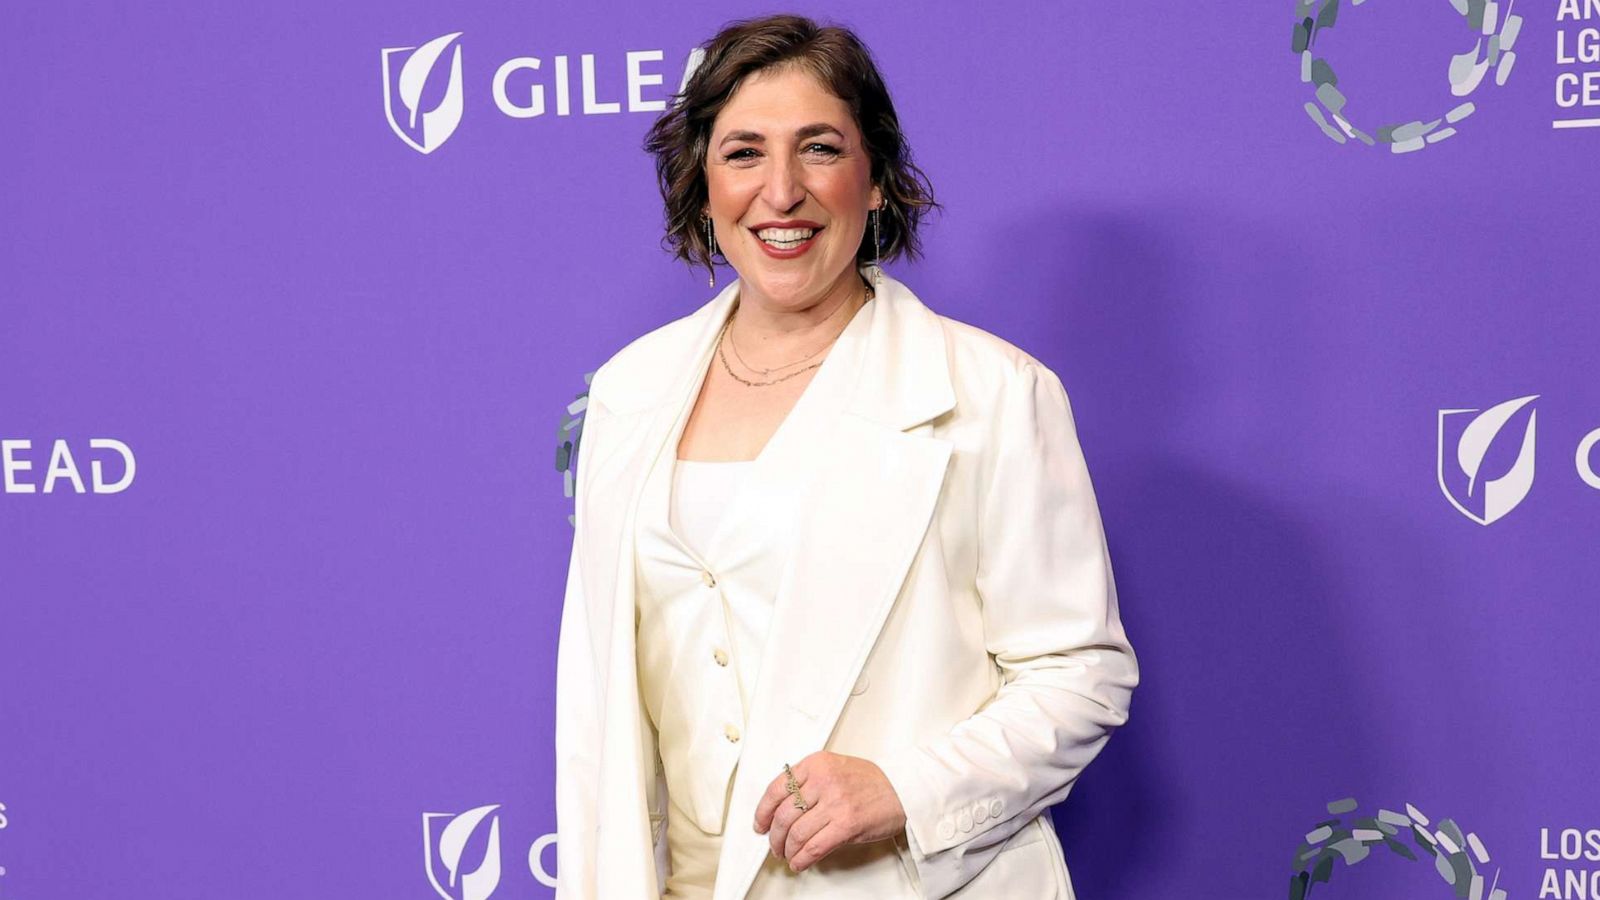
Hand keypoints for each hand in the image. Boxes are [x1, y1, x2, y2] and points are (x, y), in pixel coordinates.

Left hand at [752, 751, 906, 871]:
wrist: (903, 790)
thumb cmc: (872, 781)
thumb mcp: (835, 768)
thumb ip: (809, 782)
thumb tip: (782, 809)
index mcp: (816, 764)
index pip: (776, 789)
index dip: (762, 812)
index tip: (760, 824)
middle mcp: (823, 781)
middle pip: (784, 815)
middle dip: (775, 837)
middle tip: (775, 845)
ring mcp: (835, 802)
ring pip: (796, 833)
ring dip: (787, 850)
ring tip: (788, 855)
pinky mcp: (847, 824)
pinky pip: (814, 847)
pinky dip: (802, 859)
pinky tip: (800, 862)